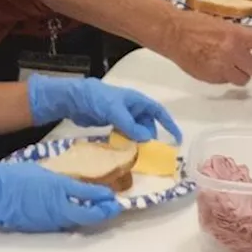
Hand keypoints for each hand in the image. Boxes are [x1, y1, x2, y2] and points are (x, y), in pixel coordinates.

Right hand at [0, 164, 121, 236]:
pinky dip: (75, 220)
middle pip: (87, 215)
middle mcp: (56, 207)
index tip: (114, 197)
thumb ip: (64, 181)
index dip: (103, 198)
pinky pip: (62, 224)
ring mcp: (48, 220)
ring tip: (104, 211)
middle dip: (104, 212)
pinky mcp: (40, 227)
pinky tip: (81, 215)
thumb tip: (80, 187)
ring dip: (92, 217)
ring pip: (76, 222)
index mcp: (58, 188)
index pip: (88, 196)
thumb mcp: (44, 172)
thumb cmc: (16, 177)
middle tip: (115, 208)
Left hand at [27, 76, 181, 142]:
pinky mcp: (112, 124)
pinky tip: (123, 150)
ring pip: (136, 131)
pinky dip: (126, 142)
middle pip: (148, 124)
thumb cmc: (97, 98)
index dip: (169, 124)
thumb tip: (147, 139)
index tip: (177, 139)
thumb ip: (130, 125)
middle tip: (147, 151)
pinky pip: (125, 134)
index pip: (159, 112)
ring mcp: (123, 116)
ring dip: (137, 141)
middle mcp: (133, 109)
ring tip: (135, 153)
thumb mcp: (115, 111)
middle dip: (149, 136)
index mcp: (137, 101)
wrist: (74, 99)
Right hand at [162, 10, 251, 84]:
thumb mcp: (225, 27)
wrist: (173, 33)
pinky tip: (212, 66)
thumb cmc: (198, 25)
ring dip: (240, 75)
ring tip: (228, 65)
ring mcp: (222, 67)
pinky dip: (222, 77)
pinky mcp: (211, 78)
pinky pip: (224, 82)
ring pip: (242, 80)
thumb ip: (240, 39)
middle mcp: (234, 52)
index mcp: (240, 36)